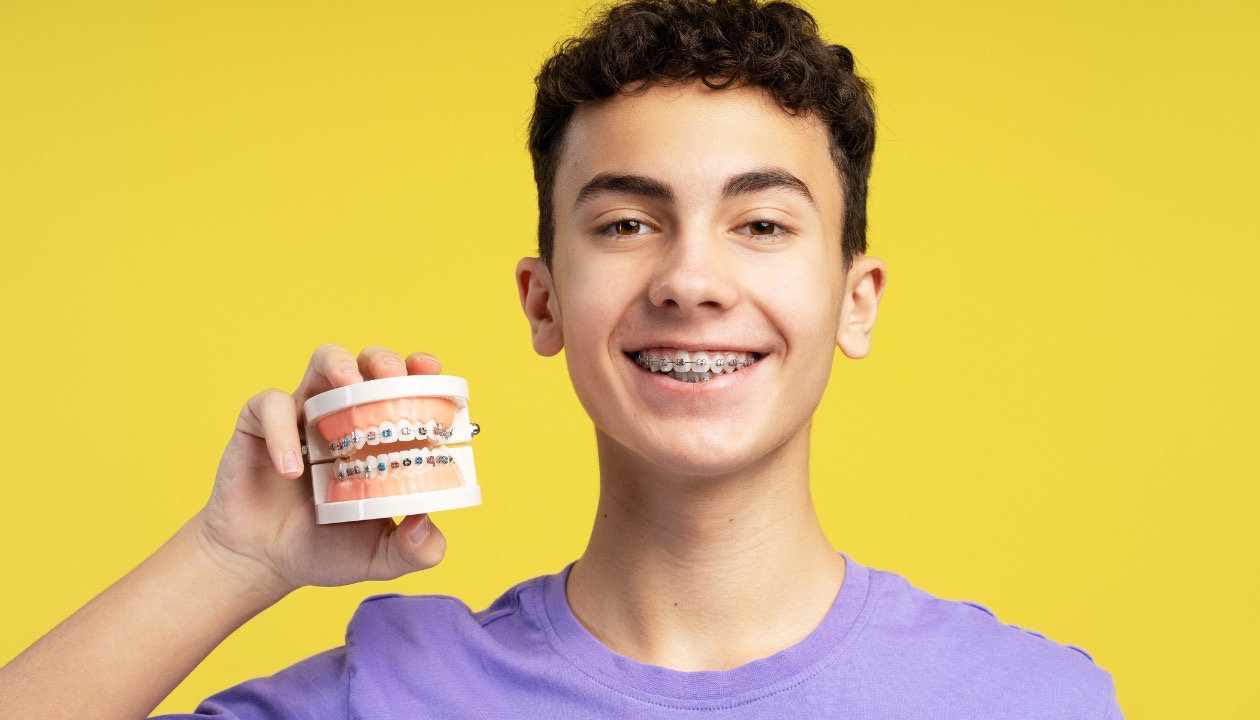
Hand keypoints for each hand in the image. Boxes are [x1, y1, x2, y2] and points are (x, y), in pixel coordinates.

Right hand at [192, 344, 447, 596]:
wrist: (262, 564)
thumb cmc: (326, 550)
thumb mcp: (381, 556)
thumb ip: (415, 550)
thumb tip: (427, 524)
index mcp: (381, 437)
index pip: (408, 389)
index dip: (421, 372)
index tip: (432, 371)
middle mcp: (346, 416)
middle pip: (370, 363)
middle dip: (385, 360)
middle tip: (392, 378)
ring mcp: (304, 415)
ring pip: (324, 361)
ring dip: (339, 364)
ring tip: (348, 385)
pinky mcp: (259, 425)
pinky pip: (270, 406)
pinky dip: (282, 430)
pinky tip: (292, 470)